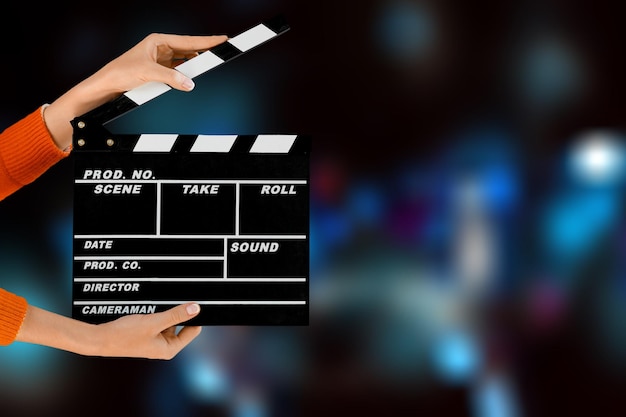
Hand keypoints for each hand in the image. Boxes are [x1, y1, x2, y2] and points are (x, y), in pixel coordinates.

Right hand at [93, 302, 202, 358]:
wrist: (101, 338)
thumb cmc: (124, 335)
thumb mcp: (154, 322)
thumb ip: (176, 315)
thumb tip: (195, 309)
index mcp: (170, 349)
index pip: (193, 330)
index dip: (194, 316)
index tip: (193, 304)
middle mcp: (164, 346)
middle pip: (181, 324)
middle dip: (176, 313)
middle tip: (165, 308)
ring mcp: (156, 340)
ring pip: (169, 321)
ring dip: (164, 313)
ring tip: (152, 311)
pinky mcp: (148, 334)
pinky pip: (158, 320)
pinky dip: (156, 314)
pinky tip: (147, 312)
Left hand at [94, 33, 228, 94]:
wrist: (107, 85)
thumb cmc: (120, 72)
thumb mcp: (149, 73)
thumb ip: (171, 78)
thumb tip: (189, 82)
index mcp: (158, 41)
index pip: (189, 41)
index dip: (207, 41)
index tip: (222, 39)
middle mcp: (161, 48)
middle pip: (189, 49)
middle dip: (205, 51)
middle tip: (222, 50)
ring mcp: (161, 60)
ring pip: (185, 61)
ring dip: (196, 65)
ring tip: (210, 64)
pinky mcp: (160, 72)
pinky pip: (179, 72)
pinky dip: (186, 75)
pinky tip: (193, 76)